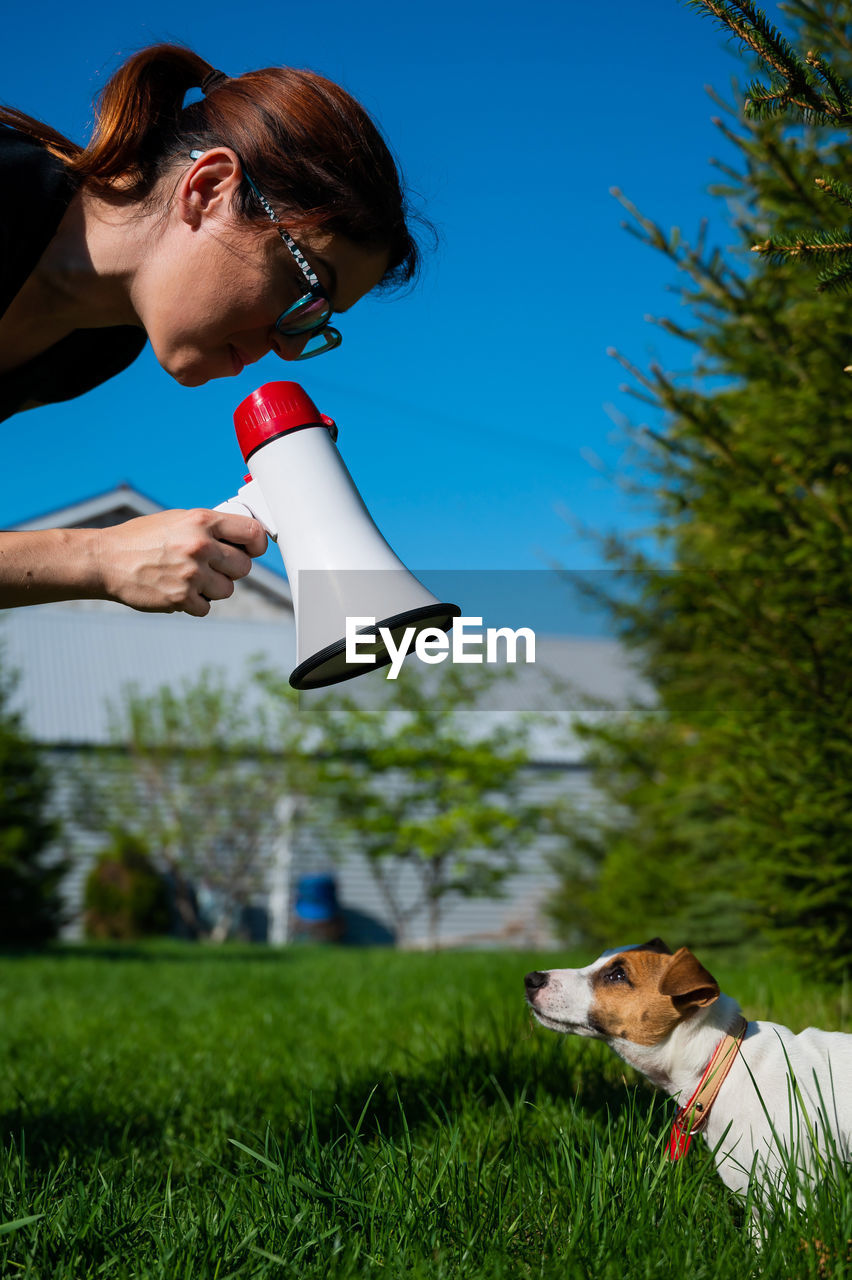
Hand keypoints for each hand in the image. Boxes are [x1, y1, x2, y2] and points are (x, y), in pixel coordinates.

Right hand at [96, 508, 267, 616]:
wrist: (106, 560)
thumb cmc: (142, 539)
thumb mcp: (177, 520)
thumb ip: (210, 528)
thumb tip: (243, 540)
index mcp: (202, 521)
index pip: (252, 534)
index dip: (256, 545)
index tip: (252, 550)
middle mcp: (200, 546)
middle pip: (244, 567)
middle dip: (230, 570)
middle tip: (209, 567)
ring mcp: (191, 573)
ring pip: (227, 590)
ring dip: (212, 589)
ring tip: (188, 578)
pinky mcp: (181, 598)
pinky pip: (206, 608)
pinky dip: (194, 604)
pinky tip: (176, 590)